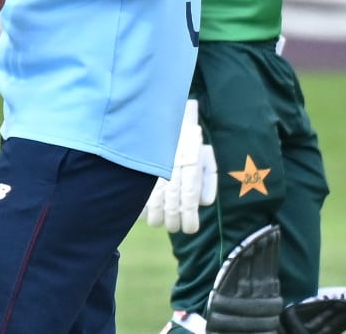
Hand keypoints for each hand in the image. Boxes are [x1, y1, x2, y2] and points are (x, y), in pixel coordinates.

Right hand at [145, 100, 217, 232]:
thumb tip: (204, 203)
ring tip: (160, 222)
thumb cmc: (183, 138)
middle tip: (176, 227)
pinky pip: (138, 198)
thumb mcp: (202, 153)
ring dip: (157, 219)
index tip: (190, 228)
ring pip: (153, 207)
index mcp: (188, 166)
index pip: (189, 200)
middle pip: (171, 207)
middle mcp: (169, 171)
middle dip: (174, 223)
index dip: (190, 219)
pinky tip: (144, 211)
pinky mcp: (136, 173)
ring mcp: (151, 172)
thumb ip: (208, 178)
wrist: (158, 116)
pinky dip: (141, 208)